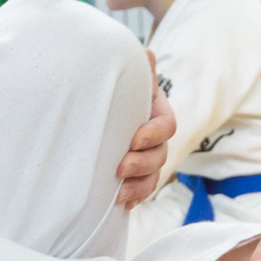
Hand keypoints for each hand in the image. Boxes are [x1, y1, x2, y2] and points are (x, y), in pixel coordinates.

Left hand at [115, 51, 176, 207]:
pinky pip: (142, 190)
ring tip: (118, 193)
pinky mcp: (135, 173)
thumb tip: (146, 55)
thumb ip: (136, 69)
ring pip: (154, 176)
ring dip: (138, 186)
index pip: (167, 126)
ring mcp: (147, 156)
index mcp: (156, 111)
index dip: (153, 135)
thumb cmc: (111, 89)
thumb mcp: (123, 78)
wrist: (93, 106)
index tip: (134, 140)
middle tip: (119, 168)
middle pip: (161, 155)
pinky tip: (122, 205)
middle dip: (142, 164)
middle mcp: (155, 136)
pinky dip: (135, 198)